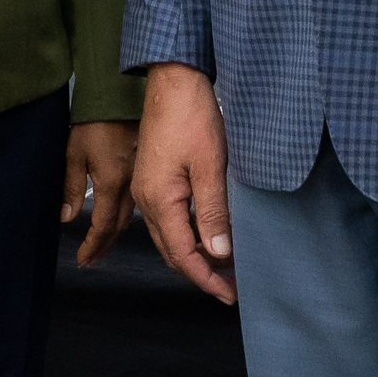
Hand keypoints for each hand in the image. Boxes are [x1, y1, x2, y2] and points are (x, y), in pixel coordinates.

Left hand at [61, 119, 139, 265]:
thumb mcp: (74, 153)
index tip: (83, 260)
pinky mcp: (145, 168)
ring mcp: (140, 177)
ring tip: (104, 244)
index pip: (102, 226)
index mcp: (111, 182)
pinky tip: (122, 217)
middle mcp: (130, 185)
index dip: (92, 246)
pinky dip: (128, 216)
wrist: (120, 95)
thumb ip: (71, 187)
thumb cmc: (95, 120)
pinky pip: (138, 201)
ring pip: (131, 215)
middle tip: (92, 258)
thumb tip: (66, 217)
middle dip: (105, 245)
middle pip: (119, 226)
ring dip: (116, 233)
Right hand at [133, 63, 234, 303]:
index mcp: (158, 201)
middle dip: (200, 273)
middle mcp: (146, 200)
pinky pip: (168, 219)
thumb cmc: (192, 118)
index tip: (229, 295)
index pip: (182, 256)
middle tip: (231, 286)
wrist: (173, 81)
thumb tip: (219, 254)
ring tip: (225, 266)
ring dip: (194, 255)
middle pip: (172, 252)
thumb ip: (213, 213)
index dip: (206, 279)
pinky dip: (188, 234)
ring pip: (169, 237)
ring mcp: (146, 189)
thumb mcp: (210, 167)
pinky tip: (208, 233)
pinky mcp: (152, 179)